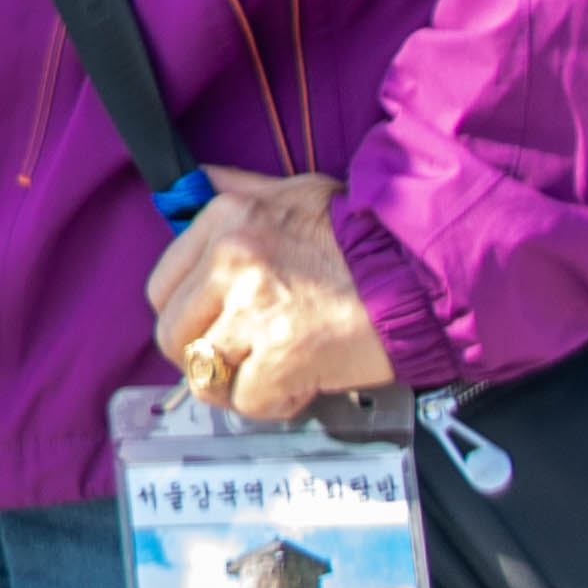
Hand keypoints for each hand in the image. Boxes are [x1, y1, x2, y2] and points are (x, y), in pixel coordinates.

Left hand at [147, 169, 398, 422]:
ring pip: (203, 371)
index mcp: (226, 217)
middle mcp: (231, 259)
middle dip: (204, 356)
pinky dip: (272, 403)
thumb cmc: (365, 233)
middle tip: (241, 360)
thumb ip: (237, 189)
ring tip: (269, 376)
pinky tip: (299, 387)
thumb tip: (192, 184)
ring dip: (234, 384)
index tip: (212, 327)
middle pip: (173, 334)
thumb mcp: (294, 191)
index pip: (162, 286)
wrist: (425, 269)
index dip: (187, 317)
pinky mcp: (285, 354)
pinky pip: (248, 399)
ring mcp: (255, 308)